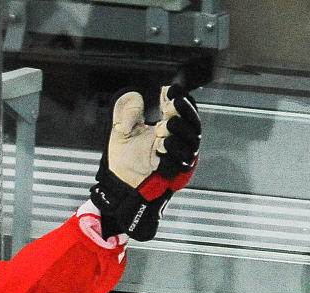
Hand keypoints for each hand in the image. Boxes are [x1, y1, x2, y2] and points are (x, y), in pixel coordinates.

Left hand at [89, 84, 200, 240]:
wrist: (120, 184)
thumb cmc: (124, 159)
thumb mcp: (121, 132)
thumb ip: (127, 113)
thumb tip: (134, 95)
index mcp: (168, 126)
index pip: (181, 109)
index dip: (179, 97)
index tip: (172, 88)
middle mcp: (178, 139)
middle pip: (192, 122)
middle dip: (186, 111)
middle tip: (175, 101)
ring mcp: (180, 155)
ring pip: (191, 141)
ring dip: (181, 131)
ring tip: (167, 123)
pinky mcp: (177, 171)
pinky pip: (182, 161)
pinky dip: (175, 151)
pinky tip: (164, 144)